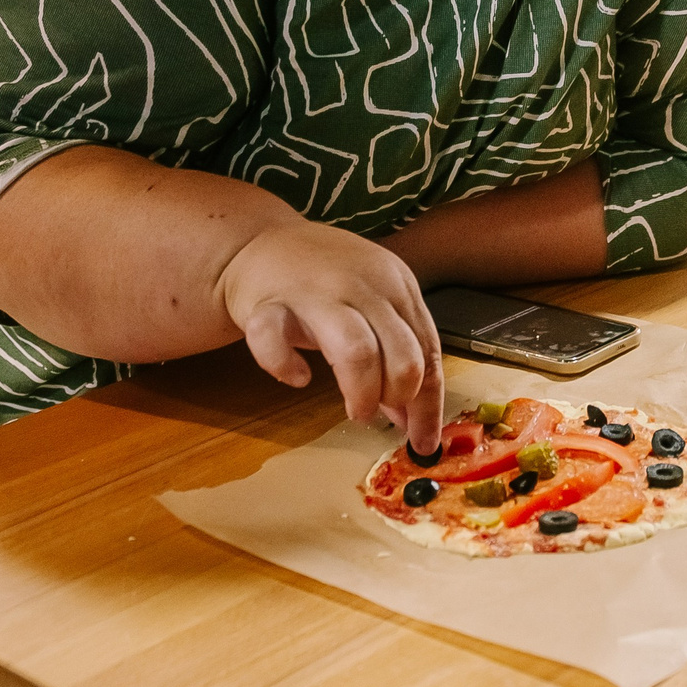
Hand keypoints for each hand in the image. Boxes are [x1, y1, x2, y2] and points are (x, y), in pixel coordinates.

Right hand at [219, 219, 444, 449]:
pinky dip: (288, 367)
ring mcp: (314, 292)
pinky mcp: (267, 303)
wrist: (257, 243)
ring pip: (356, 350)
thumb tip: (411, 418)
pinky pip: (276, 341)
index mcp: (396, 284)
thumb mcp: (371, 306)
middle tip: (379, 412)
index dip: (428, 405)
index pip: (428, 351)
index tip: (423, 442)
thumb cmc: (322, 281)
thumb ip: (396, 352)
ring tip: (355, 410)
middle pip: (402, 354)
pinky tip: (298, 377)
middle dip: (398, 398)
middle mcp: (362, 285)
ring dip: (362, 392)